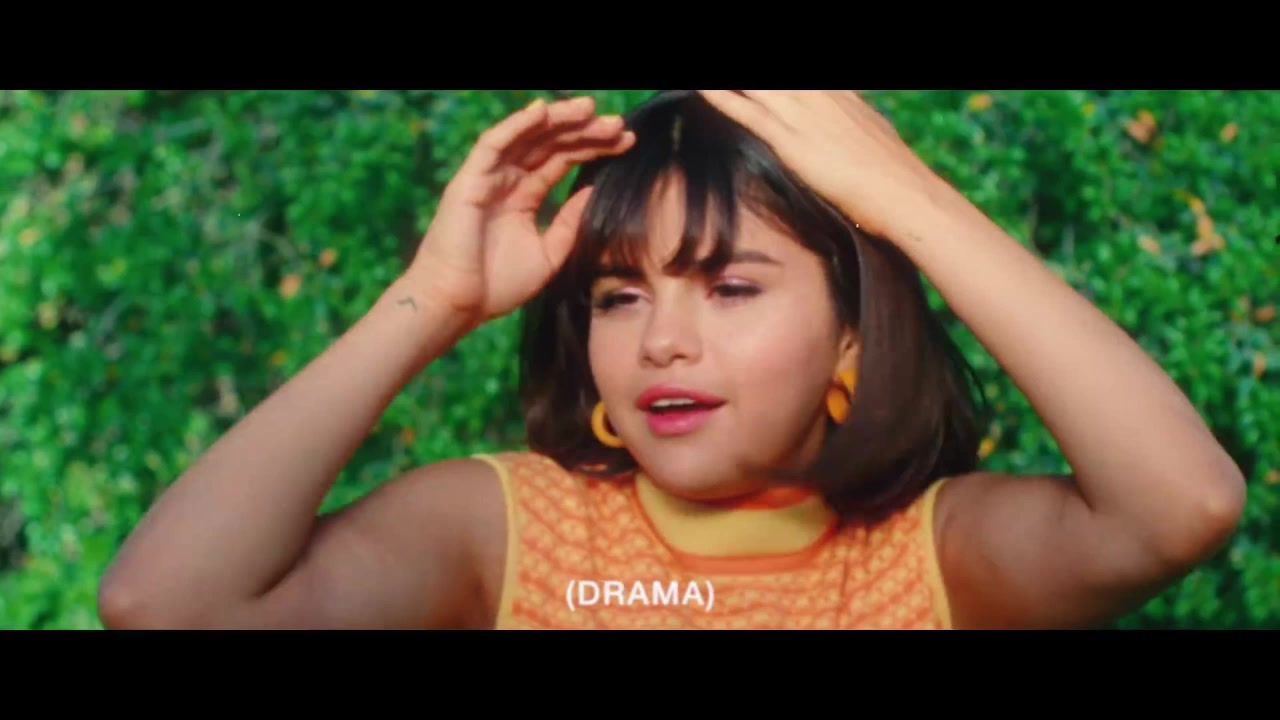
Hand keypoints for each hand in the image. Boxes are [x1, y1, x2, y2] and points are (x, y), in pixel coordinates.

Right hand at [406, 95, 634, 326]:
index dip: (593, 148)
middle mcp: (507, 181)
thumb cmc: (496, 287)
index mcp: (525, 197)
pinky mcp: (469, 180)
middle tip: (619, 124)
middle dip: (584, 131)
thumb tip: (592, 191)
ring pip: (526, 137)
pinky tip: (543, 111)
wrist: (458, 305)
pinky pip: (495, 144)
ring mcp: (488, 178)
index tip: (625, 142)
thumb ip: (569, 223)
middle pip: (550, 144)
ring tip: (590, 109)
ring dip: (557, 119)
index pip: (562, 160)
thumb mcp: (548, 254)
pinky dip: (518, 125)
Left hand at [697, 90, 963, 244]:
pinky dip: (721, 98)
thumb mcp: (872, 133)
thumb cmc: (892, 173)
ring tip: (697, 76)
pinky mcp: (791, 139)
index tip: (762, 84)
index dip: (775, 82)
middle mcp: (818, 95)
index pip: (801, 76)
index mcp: (838, 92)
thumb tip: (851, 124)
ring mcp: (802, 114)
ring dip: (732, 80)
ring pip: (756, 85)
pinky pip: (746, 112)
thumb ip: (853, 121)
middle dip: (750, 79)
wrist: (902, 193)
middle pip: (775, 77)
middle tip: (712, 81)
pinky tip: (701, 88)